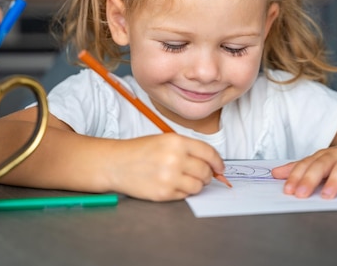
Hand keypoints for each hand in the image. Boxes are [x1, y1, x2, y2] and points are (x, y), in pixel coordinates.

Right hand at [108, 134, 224, 200]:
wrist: (115, 163)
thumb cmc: (139, 151)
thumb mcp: (164, 140)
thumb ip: (188, 150)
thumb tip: (211, 164)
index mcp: (176, 142)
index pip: (209, 153)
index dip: (218, 162)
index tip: (220, 168)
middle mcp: (175, 158)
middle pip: (205, 171)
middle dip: (206, 175)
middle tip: (201, 175)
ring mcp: (170, 177)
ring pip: (198, 186)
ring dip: (195, 185)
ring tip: (183, 179)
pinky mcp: (164, 193)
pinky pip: (185, 195)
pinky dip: (182, 192)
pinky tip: (171, 184)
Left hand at [271, 140, 336, 198]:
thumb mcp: (323, 160)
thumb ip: (301, 168)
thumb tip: (275, 173)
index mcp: (323, 156)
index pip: (306, 165)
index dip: (295, 176)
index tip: (287, 190)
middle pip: (321, 165)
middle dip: (309, 179)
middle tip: (300, 194)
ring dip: (334, 181)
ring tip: (327, 196)